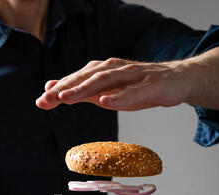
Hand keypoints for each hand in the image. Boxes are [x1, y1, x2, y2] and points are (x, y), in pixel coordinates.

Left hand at [36, 48, 218, 111]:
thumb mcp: (109, 91)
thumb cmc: (141, 87)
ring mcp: (133, 75)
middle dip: (65, 88)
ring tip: (67, 98)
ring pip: (105, 82)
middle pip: (86, 78)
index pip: (77, 80)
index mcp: (104, 72)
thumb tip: (55, 89)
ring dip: (84, 89)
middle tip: (47, 99)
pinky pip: (132, 91)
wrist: (177, 80)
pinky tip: (105, 101)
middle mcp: (115, 70)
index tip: (40, 101)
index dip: (58, 89)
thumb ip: (83, 91)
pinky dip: (118, 96)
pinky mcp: (149, 84)